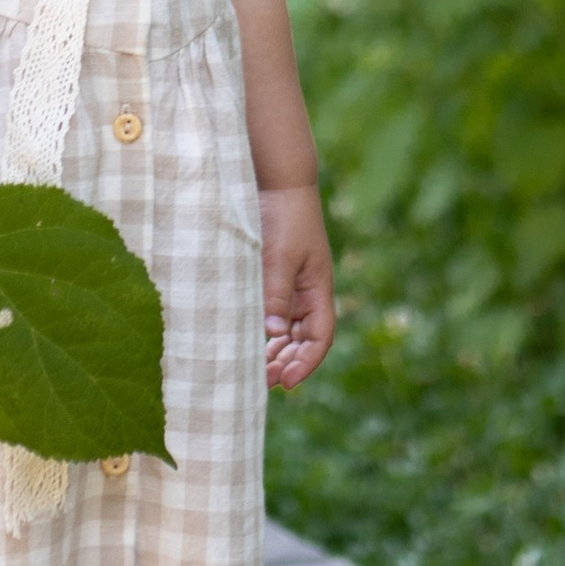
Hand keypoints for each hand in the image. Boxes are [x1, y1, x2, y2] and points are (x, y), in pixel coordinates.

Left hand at [259, 185, 335, 390]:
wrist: (276, 182)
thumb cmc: (284, 217)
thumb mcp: (279, 257)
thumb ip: (275, 295)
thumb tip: (271, 335)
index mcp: (317, 290)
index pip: (319, 338)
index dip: (306, 363)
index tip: (286, 383)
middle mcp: (306, 293)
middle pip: (302, 341)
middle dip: (286, 363)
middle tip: (261, 382)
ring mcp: (289, 286)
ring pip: (284, 331)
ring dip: (272, 351)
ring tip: (252, 369)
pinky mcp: (271, 277)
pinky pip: (269, 313)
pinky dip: (260, 331)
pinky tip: (244, 341)